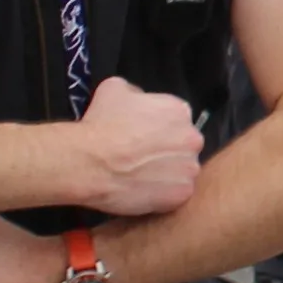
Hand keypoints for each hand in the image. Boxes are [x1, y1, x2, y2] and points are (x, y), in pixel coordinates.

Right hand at [57, 76, 205, 220]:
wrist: (90, 162)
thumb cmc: (101, 123)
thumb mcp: (114, 89)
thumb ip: (136, 93)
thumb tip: (139, 100)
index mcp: (179, 110)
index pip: (176, 119)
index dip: (159, 128)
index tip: (143, 136)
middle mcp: (192, 138)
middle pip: (184, 144)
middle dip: (167, 150)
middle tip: (141, 157)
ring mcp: (190, 168)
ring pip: (183, 170)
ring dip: (167, 172)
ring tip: (141, 176)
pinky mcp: (182, 194)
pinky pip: (176, 193)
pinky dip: (163, 193)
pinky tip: (143, 190)